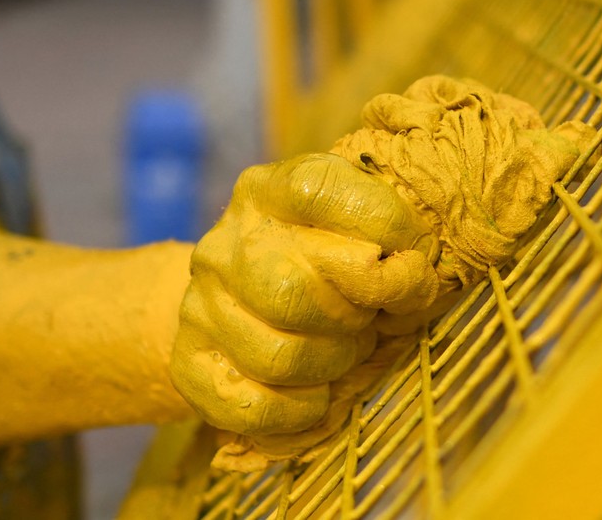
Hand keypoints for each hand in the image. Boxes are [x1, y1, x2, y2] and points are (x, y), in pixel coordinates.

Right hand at [170, 152, 440, 435]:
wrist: (241, 302)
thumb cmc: (322, 264)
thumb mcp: (359, 229)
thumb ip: (393, 239)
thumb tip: (411, 279)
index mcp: (267, 191)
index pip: (319, 192)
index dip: (382, 228)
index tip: (410, 262)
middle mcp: (225, 243)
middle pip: (292, 290)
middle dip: (352, 317)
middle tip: (367, 319)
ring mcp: (200, 304)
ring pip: (279, 357)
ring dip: (332, 364)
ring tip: (342, 352)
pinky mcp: (191, 362)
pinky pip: (254, 406)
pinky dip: (300, 410)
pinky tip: (315, 393)